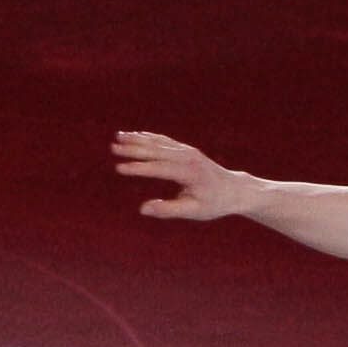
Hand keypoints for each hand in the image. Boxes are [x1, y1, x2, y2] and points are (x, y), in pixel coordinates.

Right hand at [114, 131, 252, 221]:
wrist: (234, 190)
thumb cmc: (214, 204)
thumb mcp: (194, 211)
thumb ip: (169, 210)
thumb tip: (143, 209)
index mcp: (190, 173)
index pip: (159, 169)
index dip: (138, 168)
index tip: (119, 168)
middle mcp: (188, 158)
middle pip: (156, 151)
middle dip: (134, 149)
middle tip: (113, 148)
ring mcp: (187, 151)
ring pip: (158, 142)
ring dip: (137, 139)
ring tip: (118, 137)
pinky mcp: (186, 149)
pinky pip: (164, 140)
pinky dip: (148, 137)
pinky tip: (133, 135)